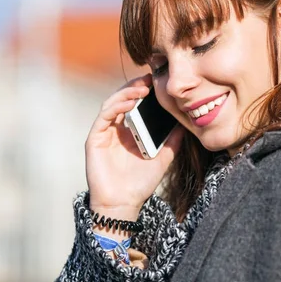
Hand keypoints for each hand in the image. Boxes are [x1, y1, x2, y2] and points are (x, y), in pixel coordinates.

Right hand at [85, 73, 183, 220]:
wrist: (124, 203)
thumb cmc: (140, 183)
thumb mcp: (164, 157)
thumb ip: (173, 140)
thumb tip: (186, 122)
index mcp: (130, 130)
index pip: (135, 103)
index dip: (145, 90)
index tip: (159, 80)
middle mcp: (115, 128)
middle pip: (123, 98)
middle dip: (136, 85)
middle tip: (151, 77)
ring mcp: (104, 132)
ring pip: (112, 103)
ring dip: (126, 92)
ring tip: (143, 88)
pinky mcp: (94, 139)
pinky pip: (104, 116)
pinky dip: (116, 106)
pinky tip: (130, 102)